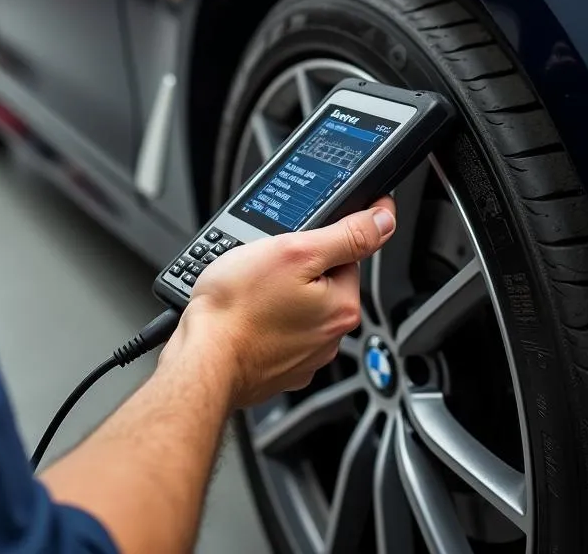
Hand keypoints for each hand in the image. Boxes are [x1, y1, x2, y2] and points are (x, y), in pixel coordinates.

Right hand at [161, 199, 396, 408]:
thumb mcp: (294, 252)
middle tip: (260, 269)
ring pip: (297, 308)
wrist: (203, 359)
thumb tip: (384, 219)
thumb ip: (346, 235)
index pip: (344, 256)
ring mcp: (304, 356)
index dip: (313, 243)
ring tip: (247, 293)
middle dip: (293, 271)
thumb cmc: (237, 308)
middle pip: (320, 282)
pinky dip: (264, 322)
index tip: (287, 246)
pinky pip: (278, 333)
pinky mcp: (279, 368)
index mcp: (343, 306)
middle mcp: (331, 337)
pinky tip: (244, 316)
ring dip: (277, 296)